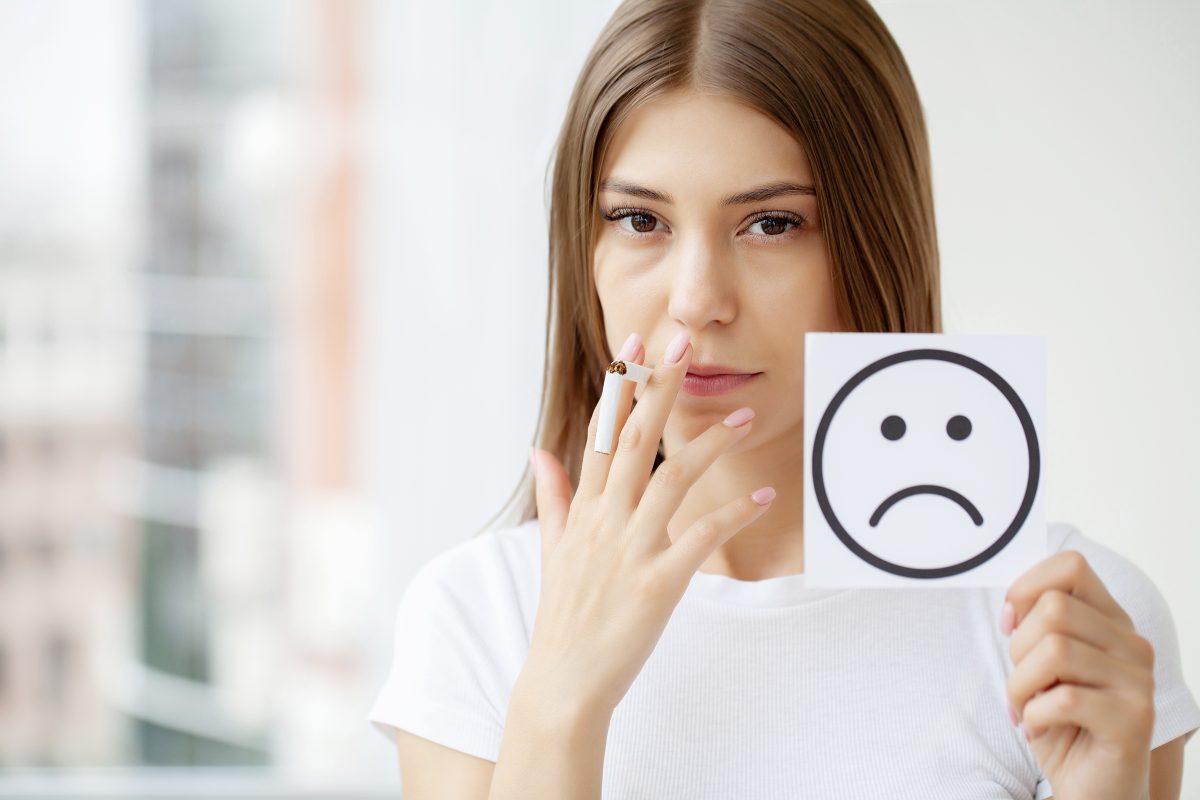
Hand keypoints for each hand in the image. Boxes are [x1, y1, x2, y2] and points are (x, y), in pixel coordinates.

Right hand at [524, 330, 772, 719]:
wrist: (564, 682)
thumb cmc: (564, 615)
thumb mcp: (553, 549)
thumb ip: (554, 495)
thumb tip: (539, 449)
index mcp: (584, 509)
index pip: (602, 432)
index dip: (620, 384)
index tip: (636, 342)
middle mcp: (605, 521)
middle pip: (635, 440)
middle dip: (661, 387)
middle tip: (686, 344)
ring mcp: (630, 551)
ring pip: (672, 480)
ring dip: (711, 445)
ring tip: (748, 418)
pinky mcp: (656, 584)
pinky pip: (700, 539)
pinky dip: (732, 515)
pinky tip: (762, 498)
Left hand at [1002, 550, 1155, 799]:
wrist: (1092, 789)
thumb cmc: (1060, 723)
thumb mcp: (1041, 667)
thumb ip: (1037, 626)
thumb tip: (1012, 602)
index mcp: (1111, 622)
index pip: (1071, 566)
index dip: (1026, 588)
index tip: (1008, 625)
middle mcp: (1133, 644)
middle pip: (1054, 608)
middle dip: (1017, 648)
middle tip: (1021, 686)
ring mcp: (1139, 681)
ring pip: (1055, 650)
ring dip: (1021, 686)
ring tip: (1024, 711)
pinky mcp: (1134, 719)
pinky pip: (1064, 698)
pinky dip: (1034, 716)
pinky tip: (1037, 731)